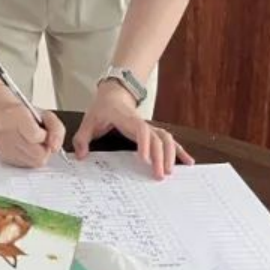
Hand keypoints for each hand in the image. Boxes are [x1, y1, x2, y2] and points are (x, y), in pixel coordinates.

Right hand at [0, 85, 63, 167]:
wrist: (0, 114)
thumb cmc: (24, 114)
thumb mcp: (44, 114)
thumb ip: (56, 129)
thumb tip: (55, 148)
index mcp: (16, 116)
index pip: (35, 136)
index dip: (44, 137)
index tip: (44, 133)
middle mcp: (7, 132)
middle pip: (38, 155)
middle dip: (44, 149)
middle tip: (41, 140)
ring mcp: (4, 147)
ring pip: (34, 162)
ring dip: (38, 155)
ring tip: (33, 143)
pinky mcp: (3, 157)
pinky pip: (26, 165)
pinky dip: (30, 158)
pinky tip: (25, 148)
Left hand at [74, 83, 192, 178]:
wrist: (114, 94)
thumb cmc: (102, 108)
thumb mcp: (88, 121)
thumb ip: (82, 138)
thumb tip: (81, 156)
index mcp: (127, 119)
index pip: (140, 129)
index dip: (144, 143)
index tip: (144, 159)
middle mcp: (142, 123)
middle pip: (157, 138)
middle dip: (160, 157)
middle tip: (159, 175)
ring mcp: (149, 127)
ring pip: (167, 139)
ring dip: (171, 154)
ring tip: (171, 171)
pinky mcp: (153, 131)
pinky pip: (169, 141)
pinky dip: (179, 151)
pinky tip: (188, 162)